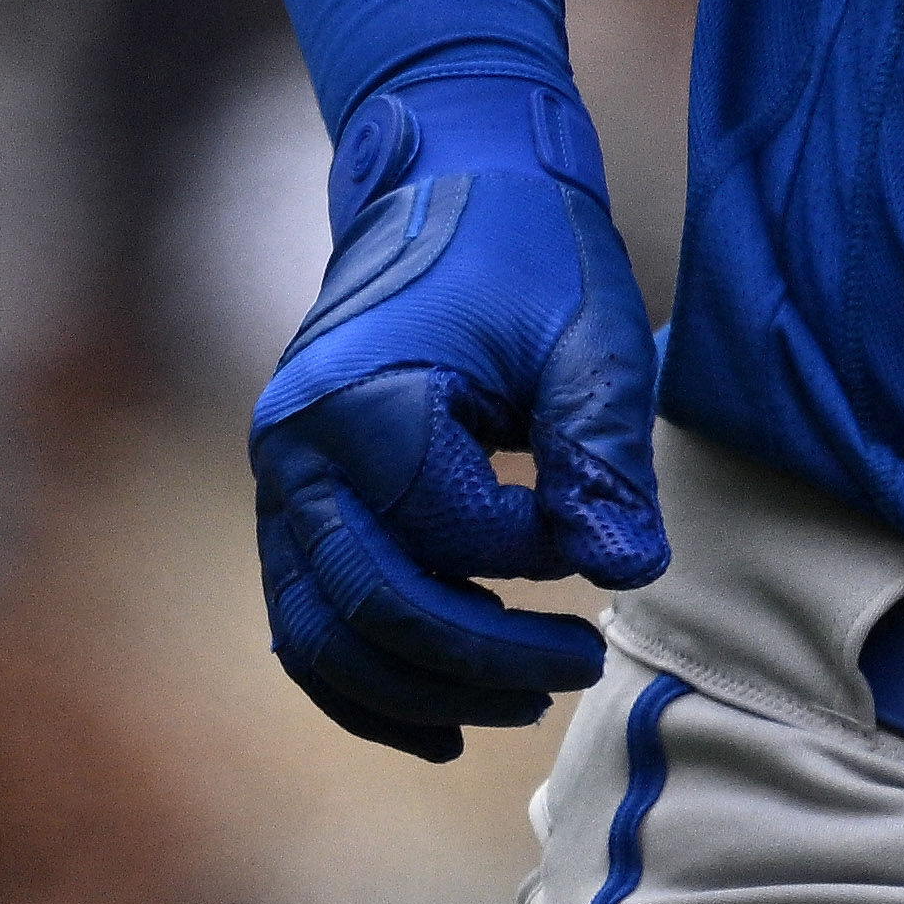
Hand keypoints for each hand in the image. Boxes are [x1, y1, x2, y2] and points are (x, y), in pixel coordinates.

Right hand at [249, 74, 671, 759]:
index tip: (605, 535)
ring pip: (322, 636)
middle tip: (581, 665)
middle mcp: (295, 454)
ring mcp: (279, 484)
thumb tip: (623, 572)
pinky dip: (365, 683)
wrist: (444, 180)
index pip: (452, 535)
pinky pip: (307, 622)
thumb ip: (602, 457)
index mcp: (362, 404)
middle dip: (480, 659)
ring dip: (420, 690)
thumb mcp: (590, 339)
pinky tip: (442, 723)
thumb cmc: (528, 252)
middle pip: (372, 608)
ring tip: (523, 704)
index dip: (540, 555)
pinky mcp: (293, 504)